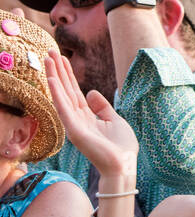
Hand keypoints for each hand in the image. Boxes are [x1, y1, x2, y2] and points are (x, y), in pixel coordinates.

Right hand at [45, 49, 137, 179]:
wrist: (124, 165)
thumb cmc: (121, 147)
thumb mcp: (114, 120)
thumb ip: (102, 107)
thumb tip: (90, 92)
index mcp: (87, 116)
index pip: (74, 91)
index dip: (68, 74)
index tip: (61, 57)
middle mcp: (77, 119)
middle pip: (65, 90)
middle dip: (58, 70)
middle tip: (50, 51)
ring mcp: (74, 125)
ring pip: (62, 95)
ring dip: (54, 76)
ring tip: (48, 59)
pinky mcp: (75, 132)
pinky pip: (64, 109)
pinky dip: (57, 94)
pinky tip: (52, 80)